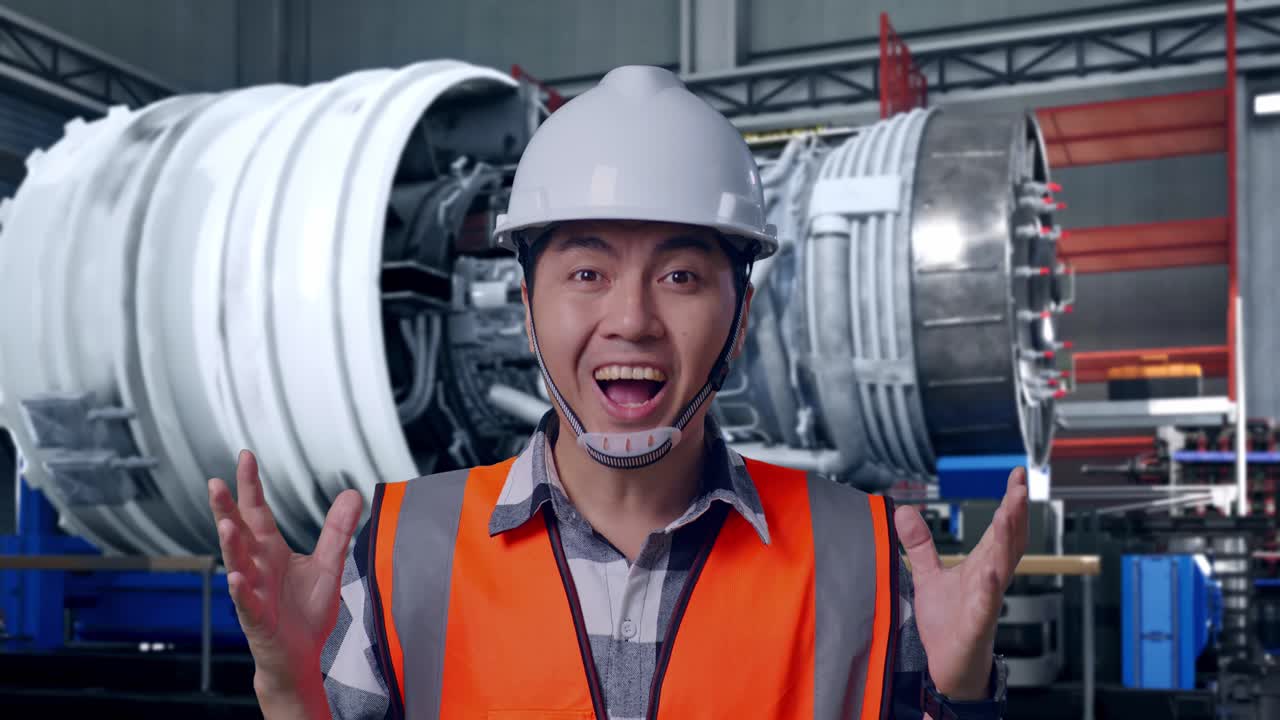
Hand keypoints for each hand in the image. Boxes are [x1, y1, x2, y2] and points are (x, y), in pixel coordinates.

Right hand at [207, 450, 363, 694]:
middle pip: (239, 532)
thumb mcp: (328, 564)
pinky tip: (236, 577)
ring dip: (230, 545)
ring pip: (238, 564)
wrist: (301, 655)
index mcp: (271, 550)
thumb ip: (337, 530)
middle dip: (226, 508)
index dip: (250, 485)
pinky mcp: (257, 618)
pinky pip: (246, 603)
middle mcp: (257, 566)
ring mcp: (253, 592)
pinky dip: (240, 590)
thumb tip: (350, 492)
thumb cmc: (306, 611)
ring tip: (226, 523)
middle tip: (215, 482)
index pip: (258, 512)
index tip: (245, 456)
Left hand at [895, 467, 1028, 699]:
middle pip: (1009, 542)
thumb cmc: (947, 625)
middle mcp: (989, 581)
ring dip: (1008, 539)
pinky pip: (986, 605)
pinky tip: (989, 571)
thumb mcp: (928, 577)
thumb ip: (920, 545)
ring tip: (1010, 512)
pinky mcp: (976, 626)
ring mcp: (986, 603)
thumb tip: (905, 511)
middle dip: (1016, 513)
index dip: (1010, 503)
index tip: (1017, 476)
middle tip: (1021, 486)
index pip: (999, 529)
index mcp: (981, 567)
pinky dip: (989, 588)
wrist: (948, 669)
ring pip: (1003, 567)